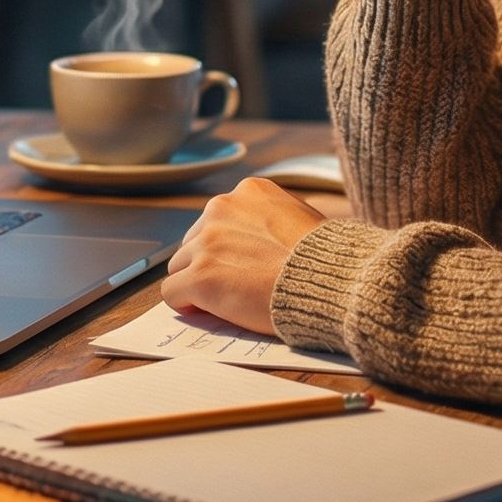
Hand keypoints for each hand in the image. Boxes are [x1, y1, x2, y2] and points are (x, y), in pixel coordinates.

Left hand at [159, 177, 328, 334]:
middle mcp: (221, 208)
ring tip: (225, 300)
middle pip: (194, 241)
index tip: (242, 264)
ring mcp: (207, 243)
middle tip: (234, 284)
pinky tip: (204, 310)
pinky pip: (172, 292)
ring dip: (197, 283)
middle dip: (209, 262)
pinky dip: (185, 304)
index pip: (218, 219)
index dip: (227, 247)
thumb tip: (258, 240)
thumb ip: (271, 220)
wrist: (328, 280)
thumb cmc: (325, 258)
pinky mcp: (200, 276)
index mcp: (248, 191)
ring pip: (180, 266)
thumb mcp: (301, 217)